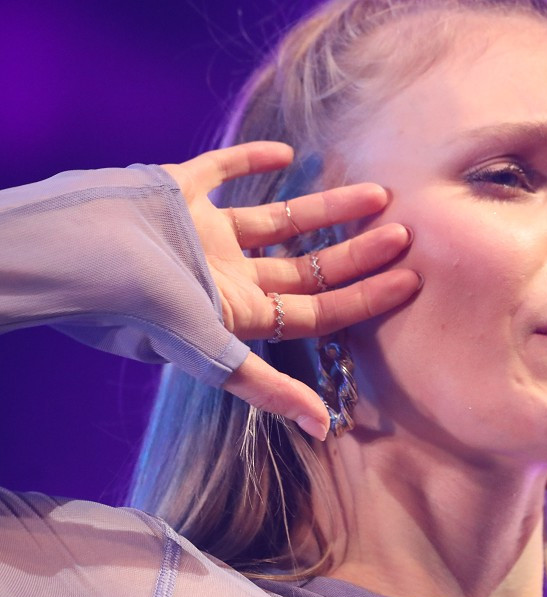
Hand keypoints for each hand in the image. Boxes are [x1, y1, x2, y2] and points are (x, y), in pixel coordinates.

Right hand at [161, 141, 421, 438]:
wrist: (69, 252)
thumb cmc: (138, 306)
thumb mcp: (210, 350)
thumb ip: (266, 388)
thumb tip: (324, 429)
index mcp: (238, 315)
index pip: (318, 309)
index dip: (366, 297)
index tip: (412, 278)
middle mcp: (226, 278)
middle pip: (307, 268)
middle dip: (356, 254)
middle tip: (406, 232)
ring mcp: (202, 236)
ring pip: (279, 220)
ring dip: (326, 209)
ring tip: (376, 193)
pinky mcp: (175, 191)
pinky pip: (222, 172)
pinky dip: (252, 160)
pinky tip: (287, 152)